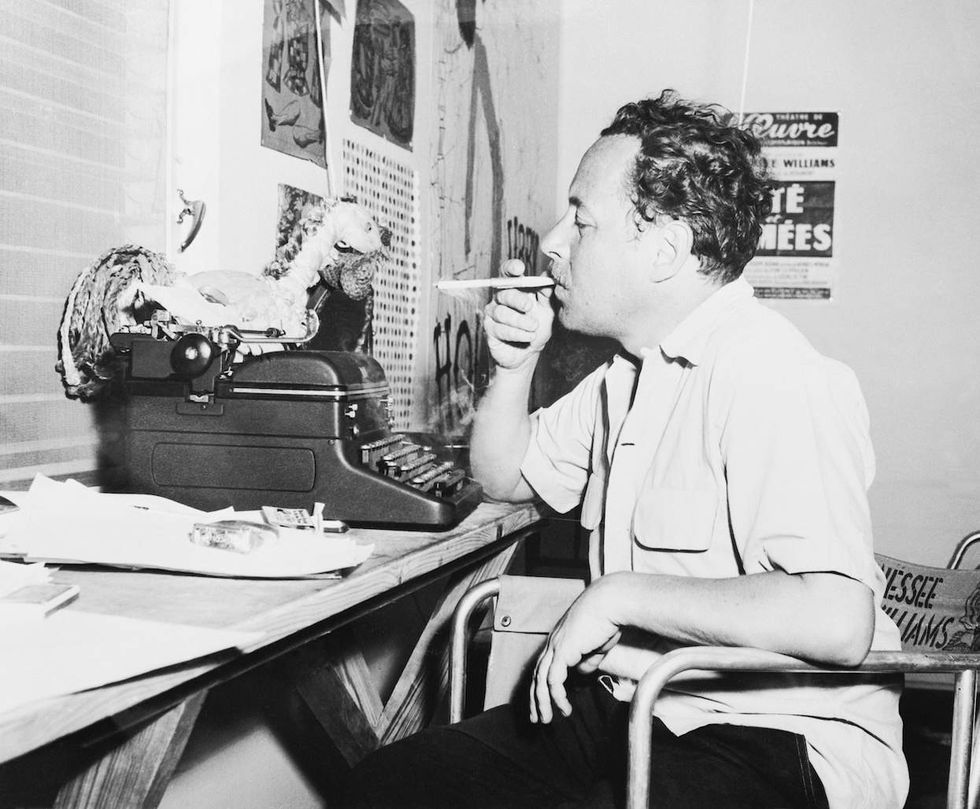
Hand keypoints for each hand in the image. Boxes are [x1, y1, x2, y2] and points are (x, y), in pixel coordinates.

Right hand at [483, 259, 553, 370]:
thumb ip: (547, 293)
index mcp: (514, 288)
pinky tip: (528, 337)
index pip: (508, 272)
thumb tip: (550, 274)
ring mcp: (493, 314)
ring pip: (502, 312)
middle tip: (529, 306)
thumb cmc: (537, 326)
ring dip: (520, 321)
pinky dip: (517, 334)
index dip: (511, 268)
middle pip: (504, 292)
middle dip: (517, 299)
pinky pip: (500, 329)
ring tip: (533, 328)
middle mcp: (500, 298)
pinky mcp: (489, 330)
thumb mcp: (547, 309)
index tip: (519, 268)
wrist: (529, 352)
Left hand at [529, 582, 620, 723]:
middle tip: (537, 717)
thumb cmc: (607, 620)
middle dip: (535, 699)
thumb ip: (587, 660)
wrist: (610, 604)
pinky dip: (556, 696)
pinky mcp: (562, 651)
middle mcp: (553, 643)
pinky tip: (563, 707)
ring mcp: (555, 646)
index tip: (546, 703)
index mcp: (559, 640)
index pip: (544, 667)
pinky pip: (553, 680)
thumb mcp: (596, 646)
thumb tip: (581, 672)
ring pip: (540, 680)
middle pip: (537, 675)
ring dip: (542, 702)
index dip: (542, 686)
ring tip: (546, 720)